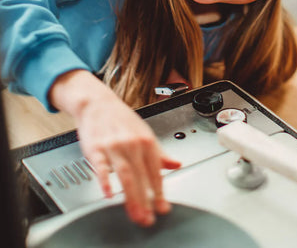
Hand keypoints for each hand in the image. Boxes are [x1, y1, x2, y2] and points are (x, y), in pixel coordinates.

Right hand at [49, 70, 180, 225]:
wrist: (98, 103)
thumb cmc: (121, 119)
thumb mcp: (144, 133)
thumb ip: (160, 153)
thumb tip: (176, 164)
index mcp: (146, 141)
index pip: (156, 171)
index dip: (160, 192)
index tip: (163, 208)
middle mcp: (132, 144)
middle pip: (141, 177)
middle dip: (146, 200)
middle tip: (149, 219)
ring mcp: (114, 146)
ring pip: (125, 175)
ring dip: (131, 197)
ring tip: (136, 214)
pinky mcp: (96, 148)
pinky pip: (101, 166)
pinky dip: (105, 181)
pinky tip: (109, 194)